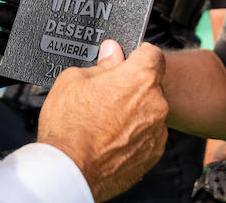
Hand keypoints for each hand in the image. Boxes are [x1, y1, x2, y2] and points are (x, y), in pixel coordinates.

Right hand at [38, 40, 168, 200]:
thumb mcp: (74, 79)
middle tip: (106, 95)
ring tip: (105, 121)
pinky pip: (148, 135)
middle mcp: (156, 104)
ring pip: (149, 111)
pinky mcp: (153, 154)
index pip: (152, 53)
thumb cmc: (68, 126)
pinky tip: (110, 138)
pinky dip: (134, 134)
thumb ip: (101, 64)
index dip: (137, 55)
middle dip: (132, 86)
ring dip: (134, 111)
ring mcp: (157, 131)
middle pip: (150, 84)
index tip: (126, 61)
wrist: (69, 171)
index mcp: (140, 78)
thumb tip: (111, 53)